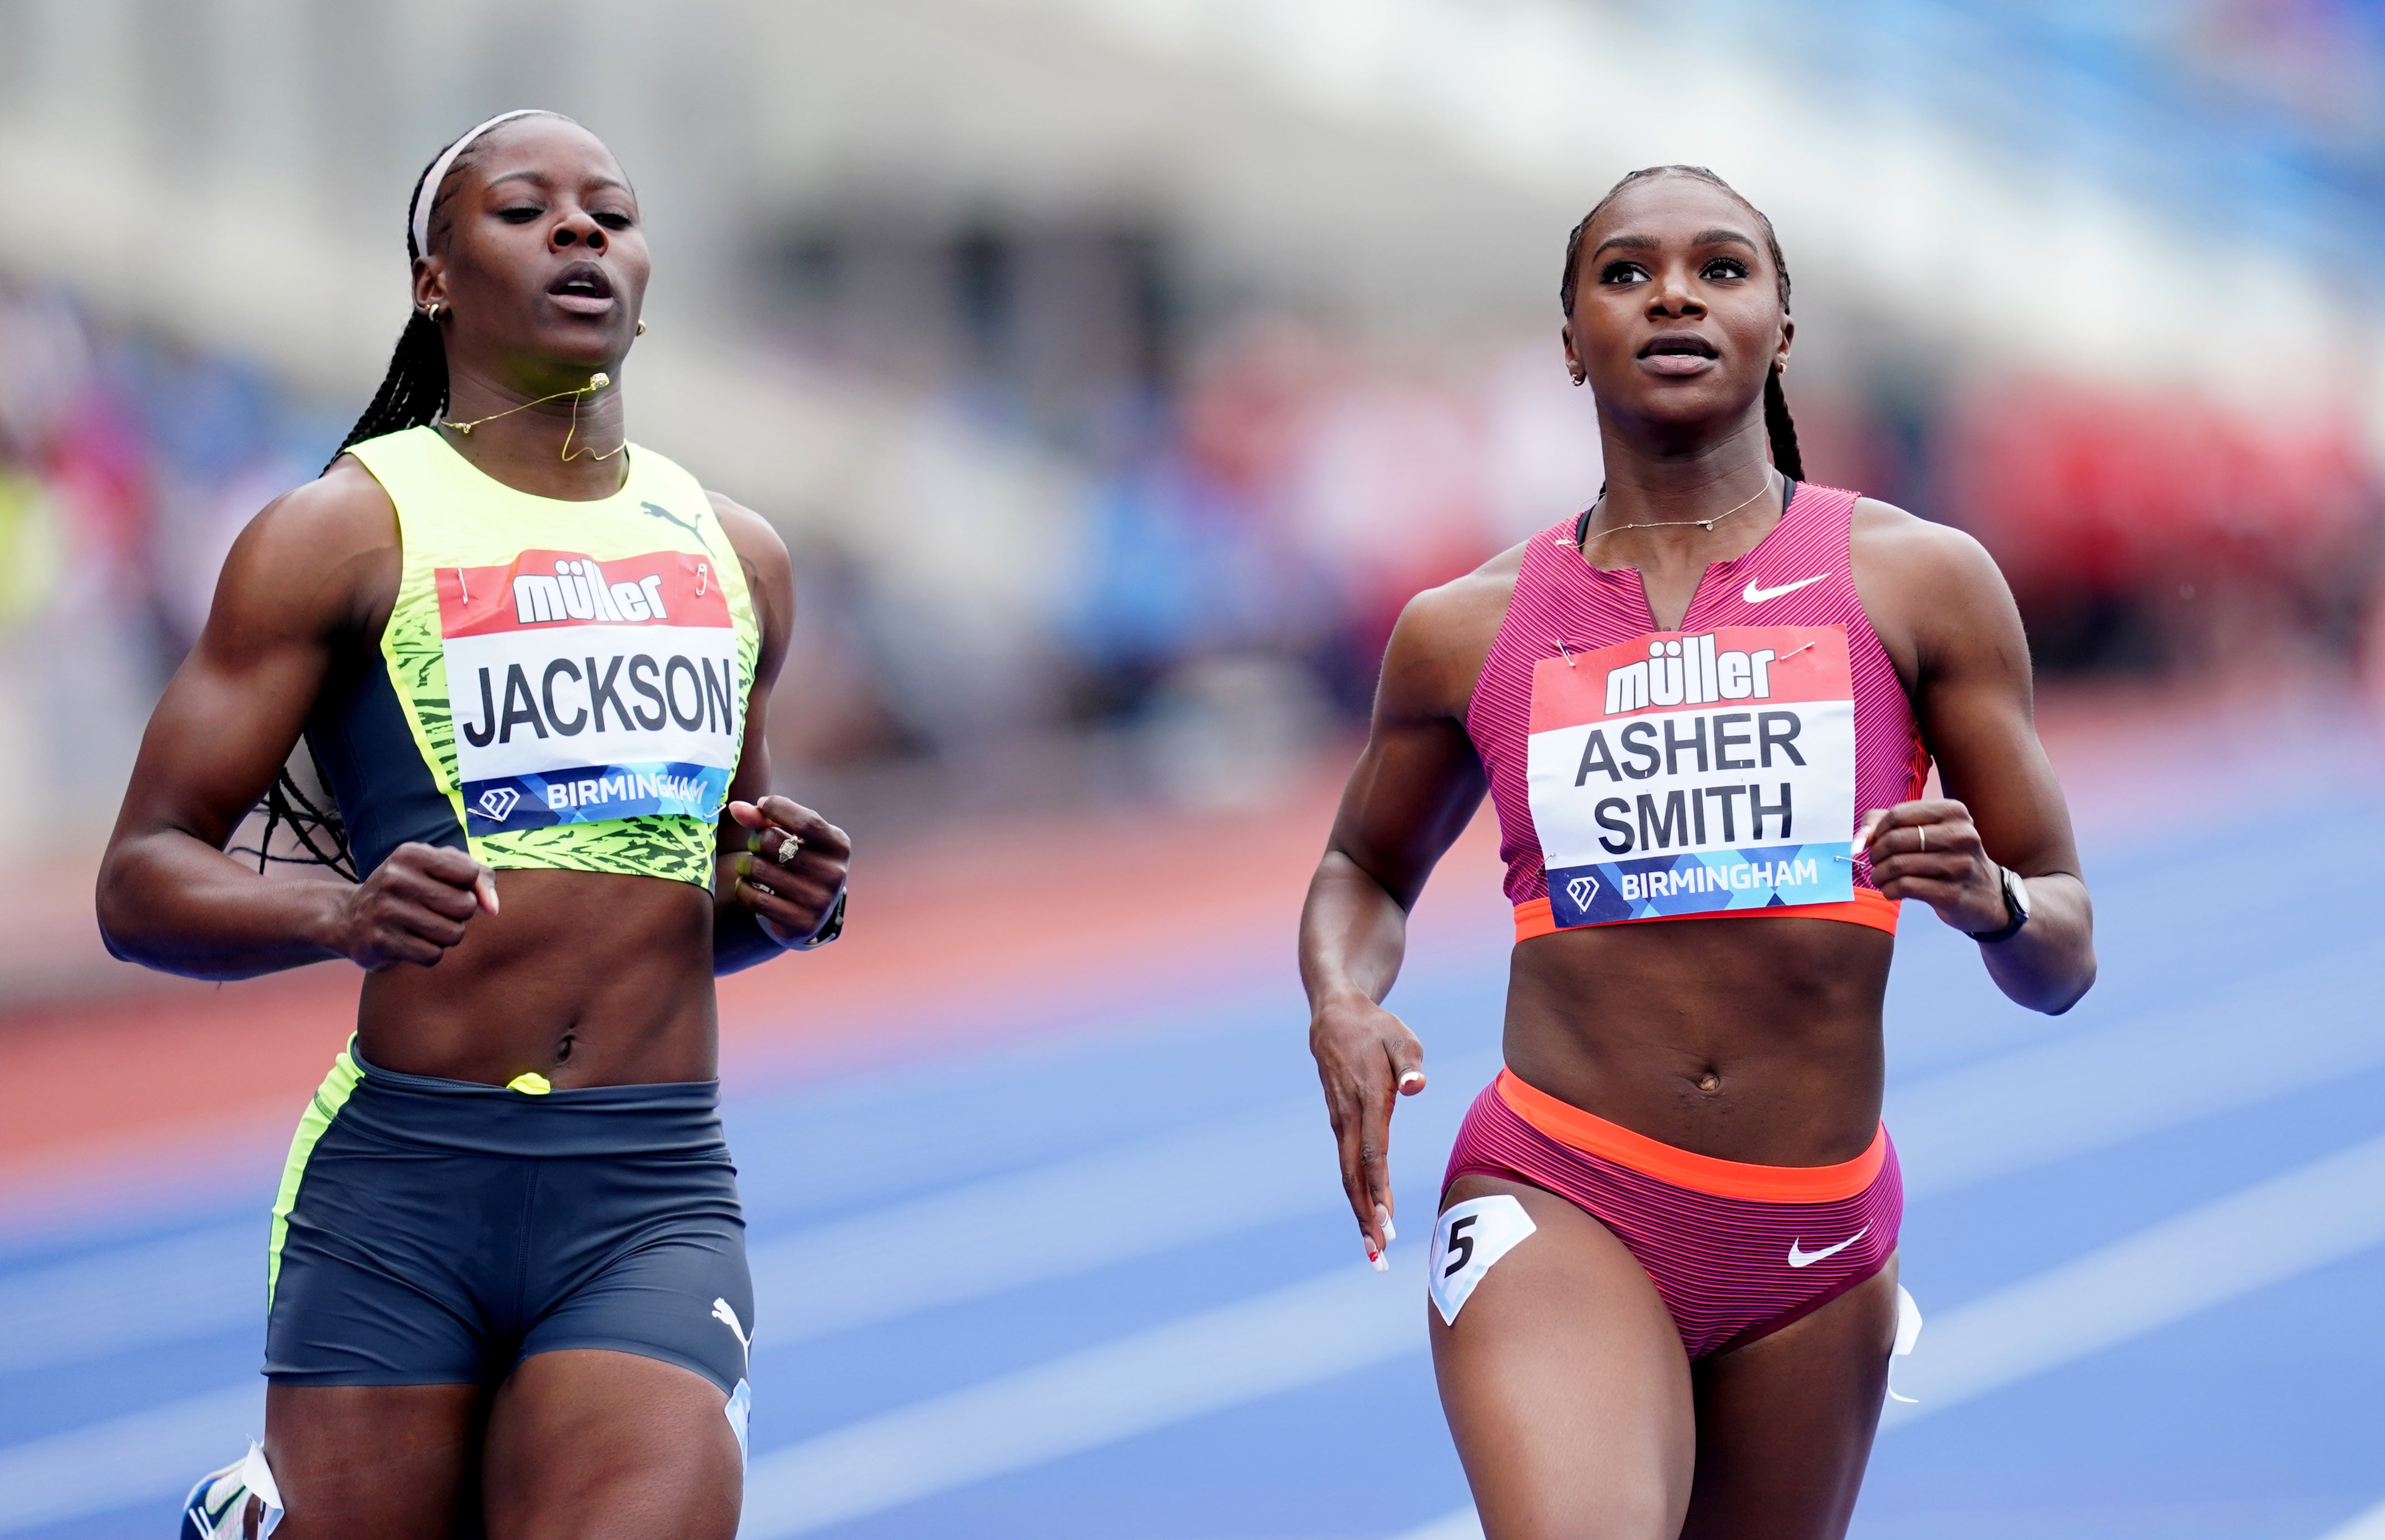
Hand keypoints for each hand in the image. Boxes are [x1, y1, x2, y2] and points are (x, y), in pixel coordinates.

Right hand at [330, 841, 497, 970]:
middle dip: (458, 914)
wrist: (351, 919)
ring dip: (446, 935)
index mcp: (411, 853)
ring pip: (453, 934)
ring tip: (422, 926)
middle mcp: (394, 878)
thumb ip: (479, 878)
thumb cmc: (410, 891)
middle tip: (433, 911)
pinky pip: (433, 955)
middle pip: (465, 906)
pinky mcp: (380, 942)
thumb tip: (493, 908)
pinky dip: (429, 953)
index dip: (467, 886)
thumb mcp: (439, 870)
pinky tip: (410, 942)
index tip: (447, 888)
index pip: (470, 873)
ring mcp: (385, 910)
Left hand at [728, 796, 850, 944]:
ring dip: (745, 865)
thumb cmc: (799, 860)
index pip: (806, 822)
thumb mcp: (793, 836)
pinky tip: (748, 885)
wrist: (811, 909)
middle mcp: (834, 873)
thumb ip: (765, 819)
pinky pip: (754, 898)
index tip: (763, 805)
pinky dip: (743, 888)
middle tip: (757, 846)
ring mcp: (819, 900)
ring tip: (751, 867)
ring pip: (758, 869)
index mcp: (839, 846)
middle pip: (773, 842)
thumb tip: (736, 808)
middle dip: (755, 840)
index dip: (777, 808)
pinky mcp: (801, 923)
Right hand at [1309, 989, 1426, 1268]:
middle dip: (1365, 1219)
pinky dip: (1357, 1194)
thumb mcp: (1400, 1036)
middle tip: (1377, 1257)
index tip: (1387, 1223)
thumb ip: (1410, 1062)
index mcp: (1366, 1099)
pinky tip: (1368, 1215)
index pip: (1372, 1154)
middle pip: (1353, 1177)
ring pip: (1347, 1175)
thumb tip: (1417, 1086)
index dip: (1379, 1190)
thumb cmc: (1377, 1027)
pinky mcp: (1339, 1123)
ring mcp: (1339, 1122)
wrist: (1335, 1015)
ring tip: (1373, 1251)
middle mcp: (1348, 1117)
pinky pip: (1347, 1164)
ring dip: (1359, 1213)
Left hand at [1859, 798, 2009, 935]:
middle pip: (1895, 840)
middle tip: (1874, 863)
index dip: (1876, 831)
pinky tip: (1890, 891)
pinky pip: (1905, 887)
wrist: (1984, 894)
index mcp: (1954, 812)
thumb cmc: (1945, 855)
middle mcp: (1962, 835)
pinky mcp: (1953, 894)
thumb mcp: (1924, 830)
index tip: (1872, 843)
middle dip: (1875, 854)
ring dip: (1878, 875)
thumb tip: (1859, 840)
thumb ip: (1884, 823)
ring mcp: (1961, 865)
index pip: (1897, 815)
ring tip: (1879, 878)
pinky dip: (1889, 890)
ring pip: (1897, 865)